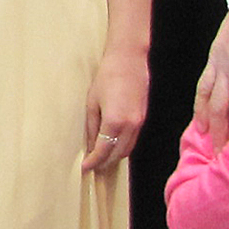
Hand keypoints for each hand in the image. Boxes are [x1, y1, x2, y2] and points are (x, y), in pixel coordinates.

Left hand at [83, 46, 147, 171]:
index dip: (93, 162)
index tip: (85, 168)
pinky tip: (113, 145)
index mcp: (114, 122)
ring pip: (127, 150)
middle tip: (92, 167)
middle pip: (117, 155)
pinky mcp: (143, 118)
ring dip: (114, 157)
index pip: (103, 151)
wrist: (129, 60)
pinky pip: (133, 140)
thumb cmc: (107, 77)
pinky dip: (123, 147)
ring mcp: (139, 123)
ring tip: (101, 159)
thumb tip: (89, 146)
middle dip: (104, 163)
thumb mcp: (92, 102)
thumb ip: (91, 127)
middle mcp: (130, 126)